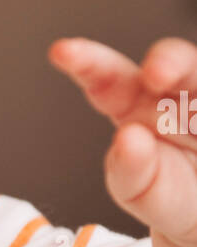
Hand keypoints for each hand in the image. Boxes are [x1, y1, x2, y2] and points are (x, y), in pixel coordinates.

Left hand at [47, 37, 196, 246]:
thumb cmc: (168, 192)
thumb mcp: (142, 194)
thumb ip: (129, 173)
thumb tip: (129, 138)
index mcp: (132, 101)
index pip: (107, 77)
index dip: (86, 61)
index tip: (62, 52)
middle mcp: (171, 90)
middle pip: (173, 62)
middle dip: (167, 61)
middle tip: (157, 75)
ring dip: (193, 79)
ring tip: (192, 112)